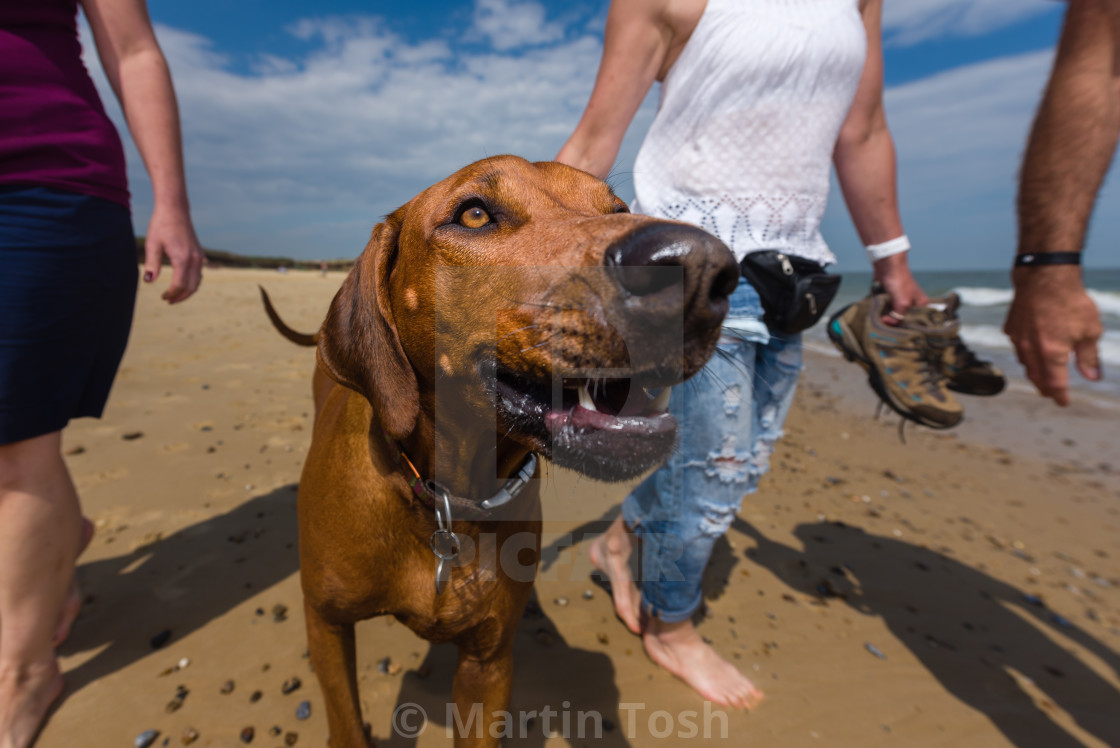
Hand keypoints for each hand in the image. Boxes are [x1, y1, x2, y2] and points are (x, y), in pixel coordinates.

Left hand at [142, 204, 203, 303]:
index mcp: (183, 258)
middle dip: (180, 296)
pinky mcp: (199, 254)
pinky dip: (192, 283)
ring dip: (187, 291)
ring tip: (175, 295)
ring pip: (197, 282)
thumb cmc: (161, 225)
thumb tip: (149, 281)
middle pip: (191, 287)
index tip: (162, 297)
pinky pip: (199, 274)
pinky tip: (182, 283)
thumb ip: (152, 264)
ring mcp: (199, 257)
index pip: (179, 285)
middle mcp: (194, 259)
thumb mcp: (152, 244)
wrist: (175, 210)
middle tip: (168, 300)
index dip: (171, 294)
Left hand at [872, 253, 927, 324]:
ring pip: (893, 313)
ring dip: (886, 316)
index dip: (906, 327)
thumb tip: (886, 323)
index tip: (897, 333)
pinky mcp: (890, 297)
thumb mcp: (902, 303)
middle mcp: (913, 303)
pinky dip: (881, 310)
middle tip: (886, 328)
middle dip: (894, 321)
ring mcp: (901, 300)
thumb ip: (897, 317)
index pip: (915, 321)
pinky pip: (885, 308)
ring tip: (880, 322)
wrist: (887, 266)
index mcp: (921, 305)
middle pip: (903, 318)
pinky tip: (877, 314)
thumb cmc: (899, 282)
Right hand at [1004, 266, 1101, 405]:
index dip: (1060, 396)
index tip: (1064, 402)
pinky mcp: (1012, 328)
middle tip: (1052, 394)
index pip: (1055, 384)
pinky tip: (1031, 350)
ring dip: (1034, 374)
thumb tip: (1092, 377)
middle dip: (1046, 388)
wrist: (1045, 277)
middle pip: (1037, 378)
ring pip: (1025, 365)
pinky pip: (1018, 348)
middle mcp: (1032, 351)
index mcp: (1052, 354)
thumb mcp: (1090, 331)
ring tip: (1042, 376)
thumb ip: (1089, 357)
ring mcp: (1019, 340)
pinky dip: (1026, 355)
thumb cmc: (1070, 302)